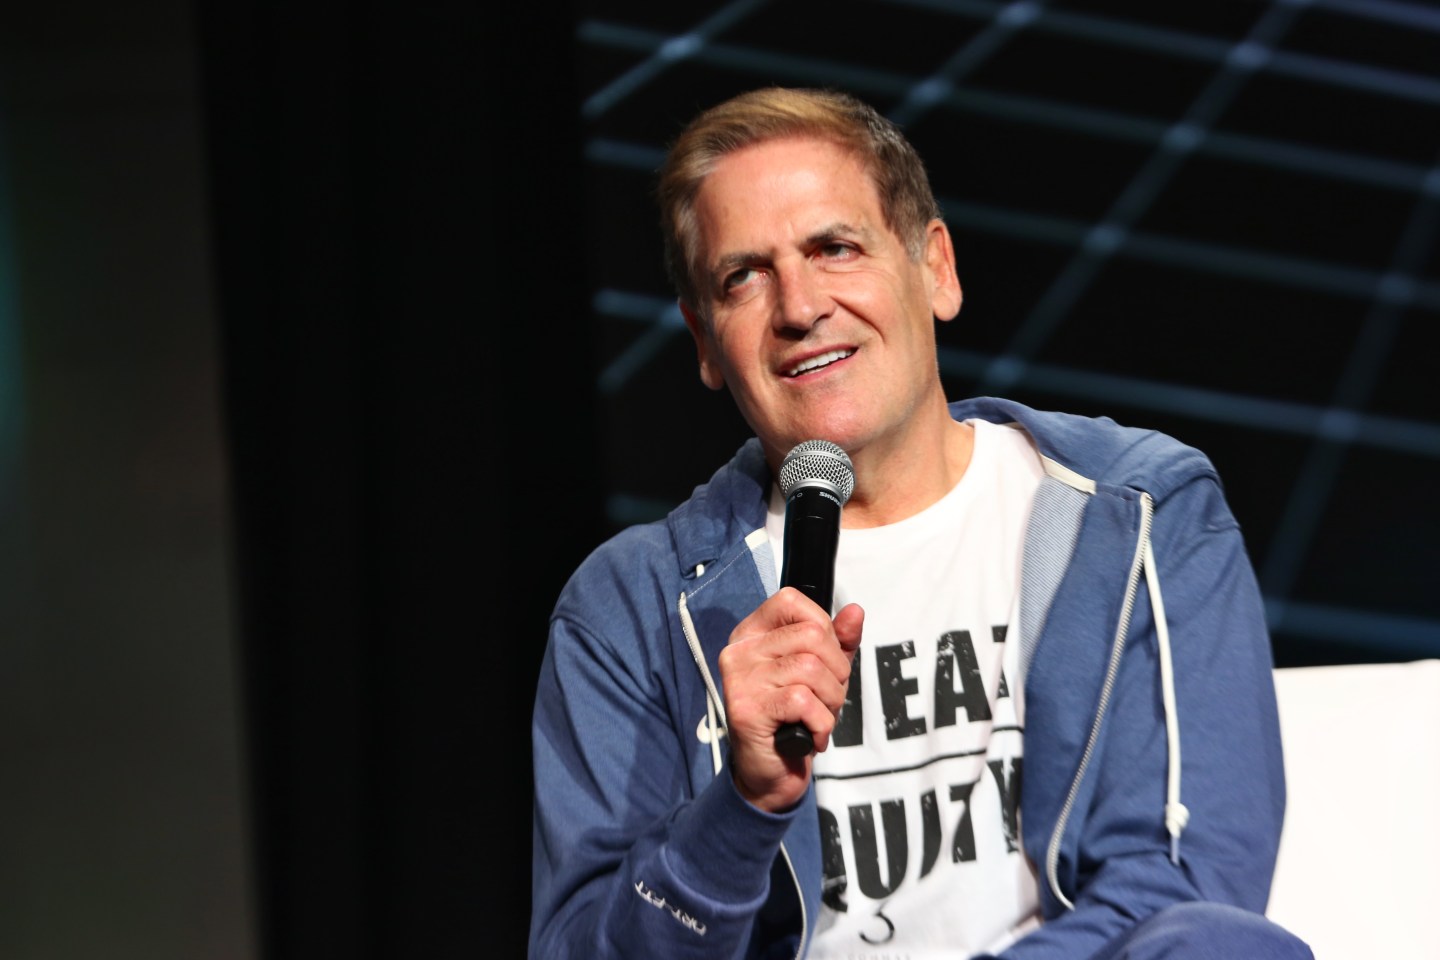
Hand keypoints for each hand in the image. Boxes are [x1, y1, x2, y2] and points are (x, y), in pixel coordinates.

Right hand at [718, 586, 863, 812]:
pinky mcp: (747, 709)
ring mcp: (740, 679)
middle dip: (836, 671)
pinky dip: (821, 723)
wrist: (772, 773)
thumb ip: (838, 642)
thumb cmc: (794, 719)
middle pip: (811, 635)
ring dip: (831, 700)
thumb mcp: (822, 673)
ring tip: (818, 717)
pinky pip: (803, 701)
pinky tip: (811, 736)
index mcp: (753, 634)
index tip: (824, 658)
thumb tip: (855, 612)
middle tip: (827, 697)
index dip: (823, 627)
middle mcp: (740, 650)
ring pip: (810, 668)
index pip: (791, 601)